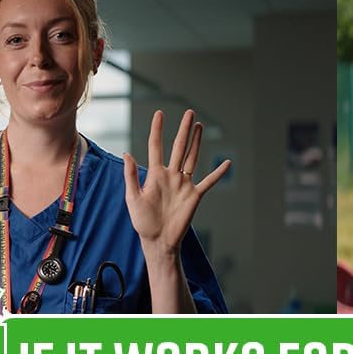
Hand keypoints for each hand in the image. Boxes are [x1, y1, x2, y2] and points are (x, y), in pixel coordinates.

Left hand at [124, 111, 230, 255]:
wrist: (158, 240)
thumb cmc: (143, 222)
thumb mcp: (133, 198)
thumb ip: (131, 176)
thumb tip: (126, 154)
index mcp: (155, 174)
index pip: (156, 146)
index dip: (157, 130)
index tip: (160, 114)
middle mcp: (171, 175)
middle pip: (179, 147)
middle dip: (184, 130)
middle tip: (189, 113)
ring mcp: (183, 184)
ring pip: (192, 158)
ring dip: (197, 143)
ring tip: (200, 126)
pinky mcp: (194, 196)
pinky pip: (208, 182)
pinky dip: (218, 173)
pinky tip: (227, 163)